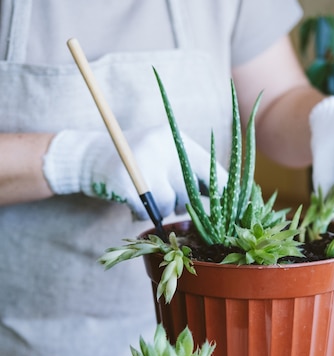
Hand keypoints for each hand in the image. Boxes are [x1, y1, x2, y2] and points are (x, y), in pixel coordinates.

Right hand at [43, 125, 227, 218]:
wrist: (88, 157)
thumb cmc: (134, 161)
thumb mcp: (163, 155)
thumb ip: (188, 171)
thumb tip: (221, 197)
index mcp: (176, 139)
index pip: (210, 169)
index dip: (219, 192)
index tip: (223, 209)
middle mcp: (162, 148)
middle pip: (189, 192)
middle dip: (182, 205)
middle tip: (170, 203)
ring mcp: (143, 164)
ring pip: (168, 205)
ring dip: (160, 212)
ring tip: (149, 202)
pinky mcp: (126, 183)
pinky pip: (146, 212)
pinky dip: (141, 215)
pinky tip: (134, 206)